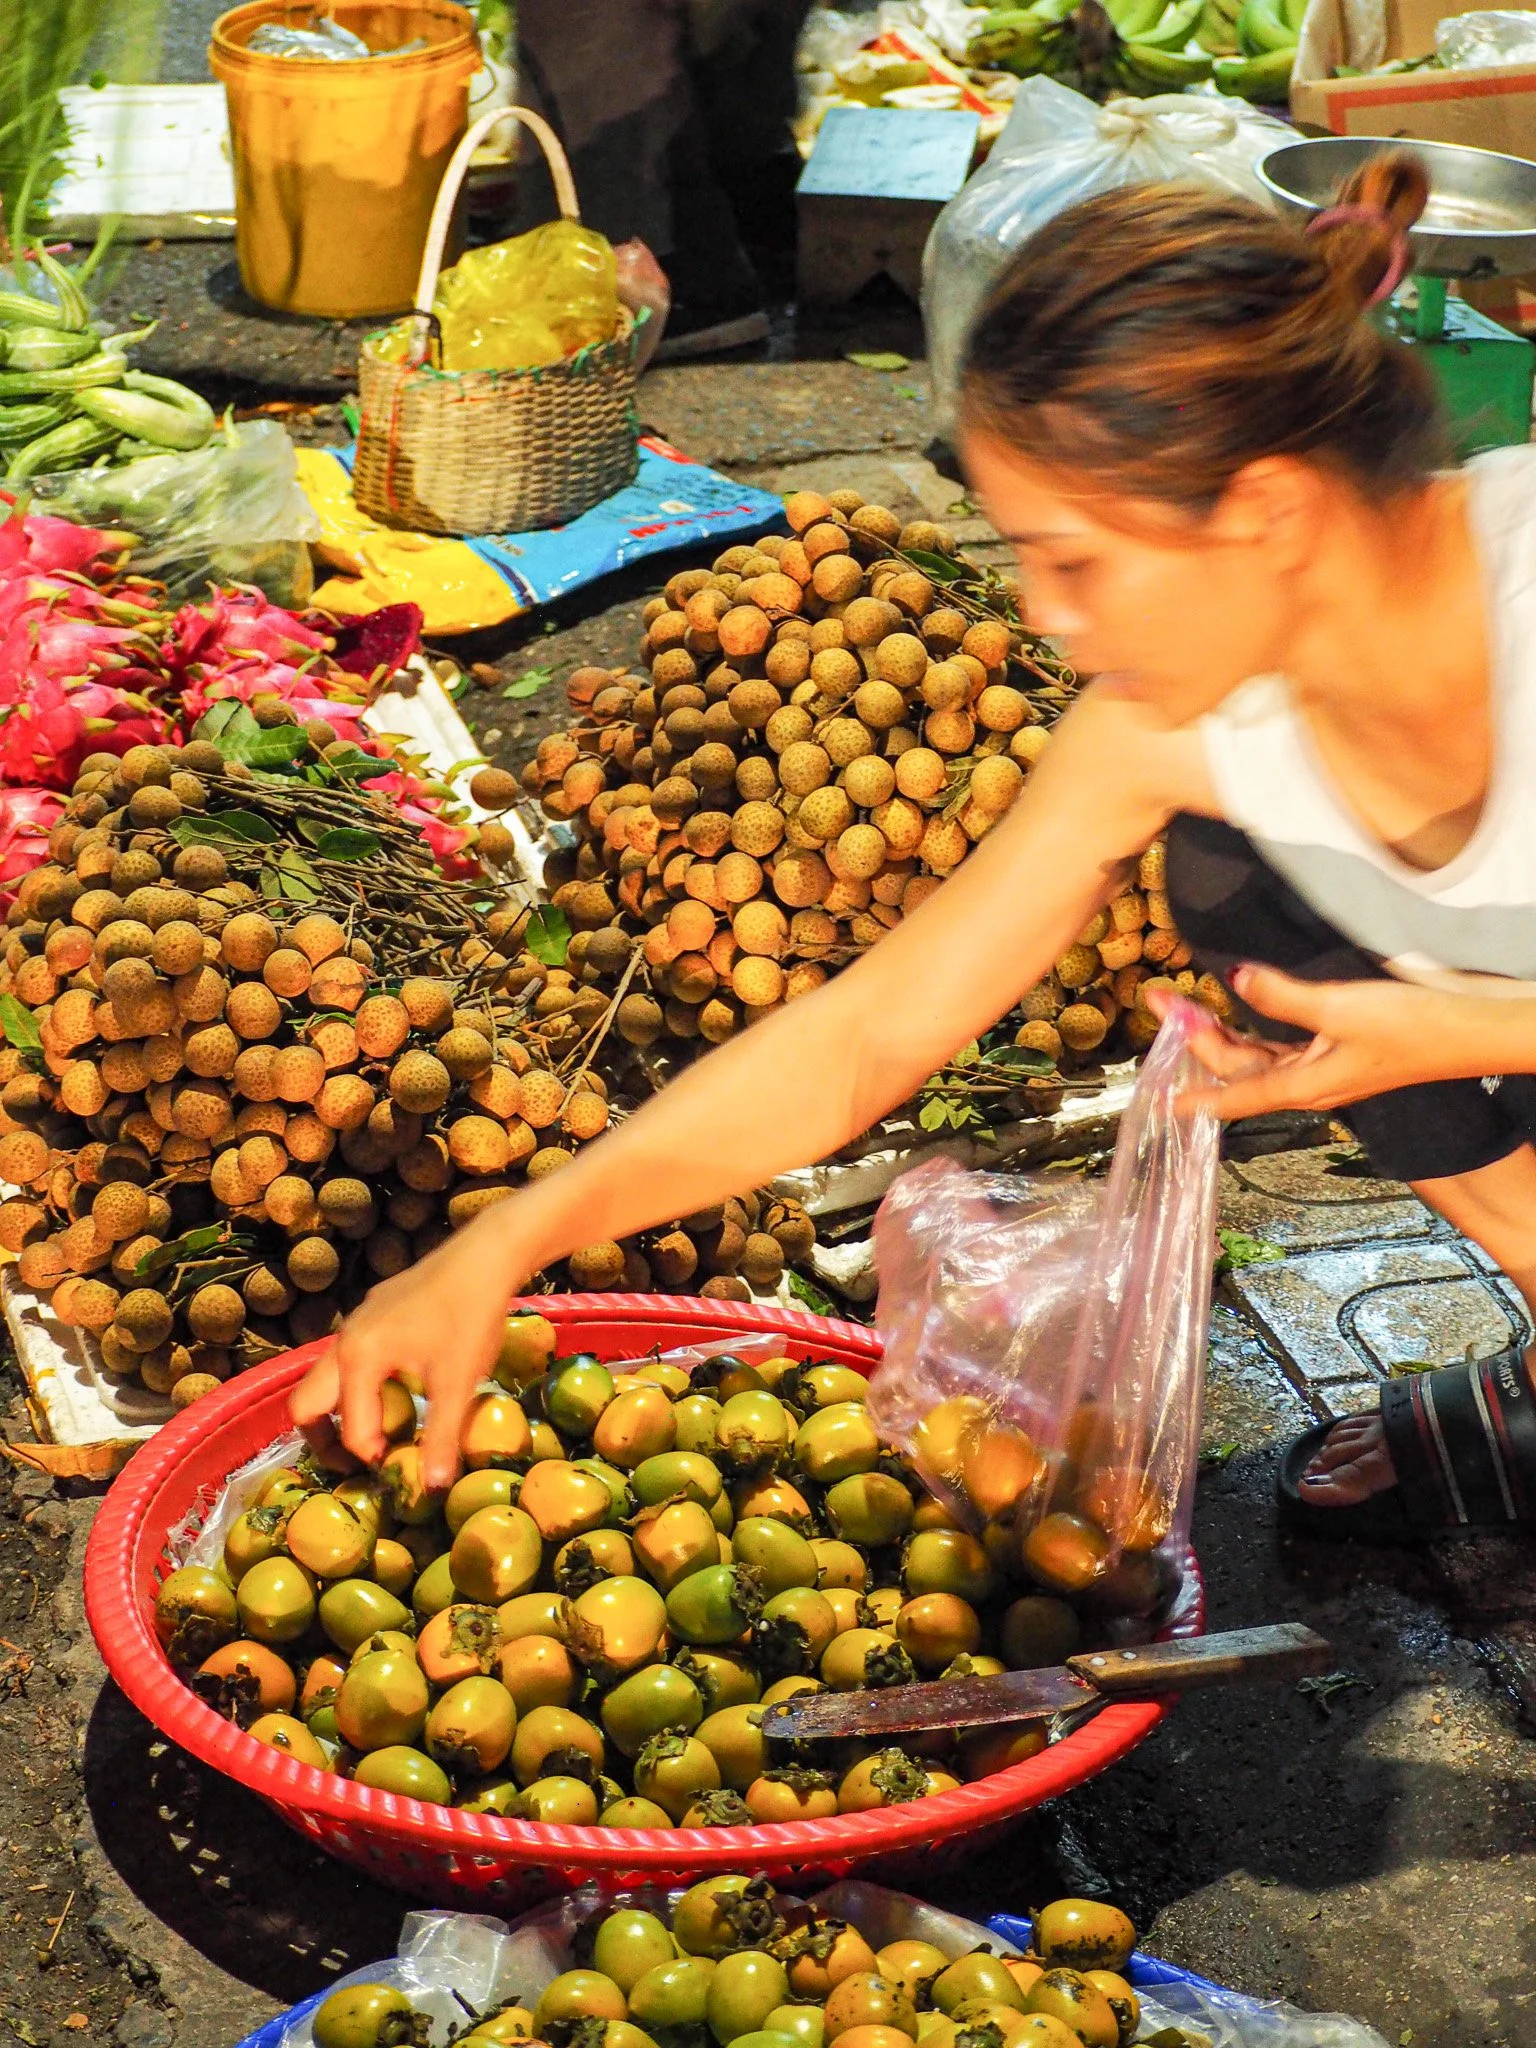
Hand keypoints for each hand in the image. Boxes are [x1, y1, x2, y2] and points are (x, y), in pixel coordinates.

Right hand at [289, 1210, 526, 1490]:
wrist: (485, 1254)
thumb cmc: (471, 1316)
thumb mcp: (458, 1383)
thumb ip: (441, 1437)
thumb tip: (432, 1487)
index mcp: (357, 1359)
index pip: (351, 1430)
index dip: (372, 1459)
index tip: (400, 1469)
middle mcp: (345, 1340)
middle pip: (307, 1403)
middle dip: (325, 1439)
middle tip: (362, 1459)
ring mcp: (357, 1321)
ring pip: (328, 1377)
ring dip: (345, 1409)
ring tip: (385, 1428)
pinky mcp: (374, 1310)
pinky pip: (351, 1355)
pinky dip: (362, 1383)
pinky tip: (404, 1386)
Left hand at [1149, 964, 1518, 1121]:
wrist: (1465, 1031)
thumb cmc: (1409, 1028)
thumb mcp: (1338, 1008)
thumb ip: (1281, 995)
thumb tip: (1235, 979)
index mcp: (1302, 1085)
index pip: (1233, 1095)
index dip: (1194, 1097)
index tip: (1159, 1099)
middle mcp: (1306, 1083)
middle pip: (1237, 1066)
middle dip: (1196, 1037)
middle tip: (1162, 1002)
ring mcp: (1321, 1068)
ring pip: (1257, 1055)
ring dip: (1221, 1032)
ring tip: (1187, 1007)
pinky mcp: (1336, 1051)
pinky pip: (1281, 1047)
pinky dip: (1254, 1030)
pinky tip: (1239, 1011)